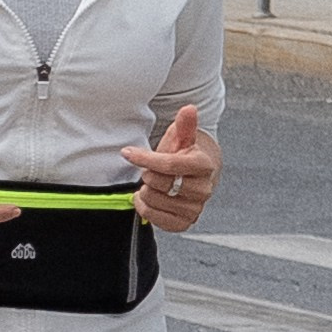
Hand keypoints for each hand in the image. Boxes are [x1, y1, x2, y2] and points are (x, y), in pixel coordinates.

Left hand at [123, 103, 220, 230]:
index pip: (169, 165)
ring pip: (153, 199)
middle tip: (151, 170)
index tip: (127, 152)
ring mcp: (195, 209)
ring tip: (153, 183)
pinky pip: (153, 217)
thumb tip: (189, 108)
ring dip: (145, 190)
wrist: (193, 178)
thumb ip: (185, 125)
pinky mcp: (184, 223)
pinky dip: (144, 207)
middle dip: (148, 174)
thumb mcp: (182, 138)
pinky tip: (148, 197)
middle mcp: (203, 190)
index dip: (145, 159)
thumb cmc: (183, 155)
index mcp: (203, 166)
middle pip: (158, 183)